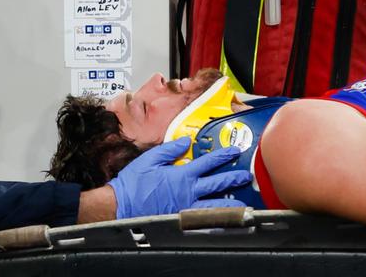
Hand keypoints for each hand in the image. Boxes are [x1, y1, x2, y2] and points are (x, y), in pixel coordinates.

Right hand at [107, 137, 251, 217]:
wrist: (120, 207)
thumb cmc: (133, 184)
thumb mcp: (149, 160)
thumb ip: (170, 150)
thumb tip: (186, 142)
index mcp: (181, 175)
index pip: (208, 163)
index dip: (223, 156)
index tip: (234, 152)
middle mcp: (188, 192)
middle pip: (217, 184)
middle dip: (233, 178)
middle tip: (245, 176)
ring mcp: (187, 209)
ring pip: (215, 206)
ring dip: (230, 202)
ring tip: (242, 202)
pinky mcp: (182, 221)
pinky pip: (204, 222)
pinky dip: (217, 222)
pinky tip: (225, 222)